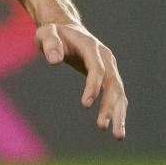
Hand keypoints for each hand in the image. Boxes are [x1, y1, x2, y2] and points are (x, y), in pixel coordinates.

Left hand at [37, 22, 127, 138]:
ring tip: (117, 136)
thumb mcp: (46, 33)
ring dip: (118, 113)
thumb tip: (54, 61)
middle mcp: (106, 58)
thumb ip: (50, 44)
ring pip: (119, 93)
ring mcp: (110, 67)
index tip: (86, 105)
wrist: (66, 28)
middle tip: (102, 126)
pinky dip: (117, 111)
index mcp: (92, 47)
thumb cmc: (53, 33)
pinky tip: (116, 129)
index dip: (93, 86)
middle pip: (113, 84)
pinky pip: (116, 96)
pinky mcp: (109, 76)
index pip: (97, 69)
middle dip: (109, 106)